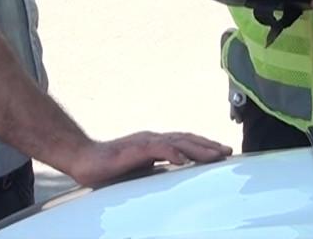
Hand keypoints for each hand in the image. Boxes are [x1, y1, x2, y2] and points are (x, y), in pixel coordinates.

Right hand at [66, 132, 232, 186]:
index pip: (185, 142)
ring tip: (214, 155)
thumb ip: (157, 168)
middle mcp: (153, 139)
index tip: (222, 152)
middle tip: (228, 151)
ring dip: (197, 148)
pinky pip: (155, 149)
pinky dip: (170, 152)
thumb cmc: (110, 166)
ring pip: (176, 142)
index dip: (204, 146)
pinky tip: (181, 159)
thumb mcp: (140, 169)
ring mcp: (144, 142)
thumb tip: (176, 172)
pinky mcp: (133, 149)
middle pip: (186, 139)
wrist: (84, 159)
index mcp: (155, 143)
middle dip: (208, 145)